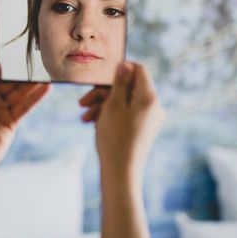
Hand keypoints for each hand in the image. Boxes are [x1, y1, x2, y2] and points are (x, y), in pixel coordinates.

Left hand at [0, 51, 49, 218]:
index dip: (2, 62)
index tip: (13, 47)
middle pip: (9, 82)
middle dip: (20, 72)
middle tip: (36, 58)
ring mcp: (1, 110)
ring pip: (19, 94)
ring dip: (32, 84)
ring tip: (46, 71)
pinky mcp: (10, 122)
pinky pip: (24, 107)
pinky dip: (35, 98)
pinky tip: (46, 88)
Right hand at [79, 61, 164, 177]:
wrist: (121, 172)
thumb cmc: (115, 138)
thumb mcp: (113, 105)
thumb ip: (120, 83)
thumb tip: (125, 65)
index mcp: (149, 97)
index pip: (139, 69)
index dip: (120, 69)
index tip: (100, 78)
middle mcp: (154, 106)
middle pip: (128, 87)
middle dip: (103, 92)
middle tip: (82, 102)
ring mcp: (150, 119)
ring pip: (124, 101)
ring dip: (102, 105)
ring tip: (84, 117)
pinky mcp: (144, 129)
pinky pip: (127, 113)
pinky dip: (110, 115)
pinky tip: (93, 123)